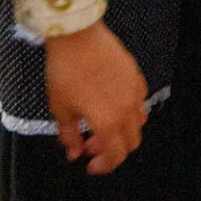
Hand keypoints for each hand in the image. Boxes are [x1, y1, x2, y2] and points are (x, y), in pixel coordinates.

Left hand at [43, 21, 147, 172]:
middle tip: (90, 143)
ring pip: (138, 122)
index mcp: (109, 122)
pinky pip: (139, 100)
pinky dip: (129, 110)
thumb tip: (75, 152)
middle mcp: (128, 109)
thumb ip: (70, 136)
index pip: (115, 156)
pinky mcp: (136, 74)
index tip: (89, 164)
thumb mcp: (60, 108)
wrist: (77, 34)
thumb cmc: (65, 71)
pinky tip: (111, 101)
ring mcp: (135, 90)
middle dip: (111, 149)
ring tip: (101, 123)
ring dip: (122, 131)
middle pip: (131, 142)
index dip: (103, 166)